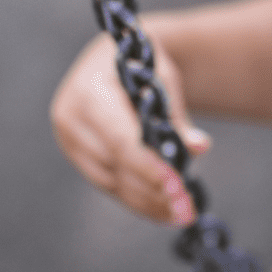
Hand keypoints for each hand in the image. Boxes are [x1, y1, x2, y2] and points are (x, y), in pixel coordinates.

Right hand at [49, 32, 209, 224]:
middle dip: (155, 191)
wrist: (116, 55)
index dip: (149, 167)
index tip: (177, 188)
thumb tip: (200, 147)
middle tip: (188, 210)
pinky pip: (109, 185)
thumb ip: (176, 115)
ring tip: (182, 215)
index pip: (121, 139)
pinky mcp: (77, 157)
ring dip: (149, 202)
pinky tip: (164, 213)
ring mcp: (71, 141)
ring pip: (112, 183)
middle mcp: (72, 120)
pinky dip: (138, 200)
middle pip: (117, 166)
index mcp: (90, 92)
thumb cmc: (145, 62)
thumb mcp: (164, 78)